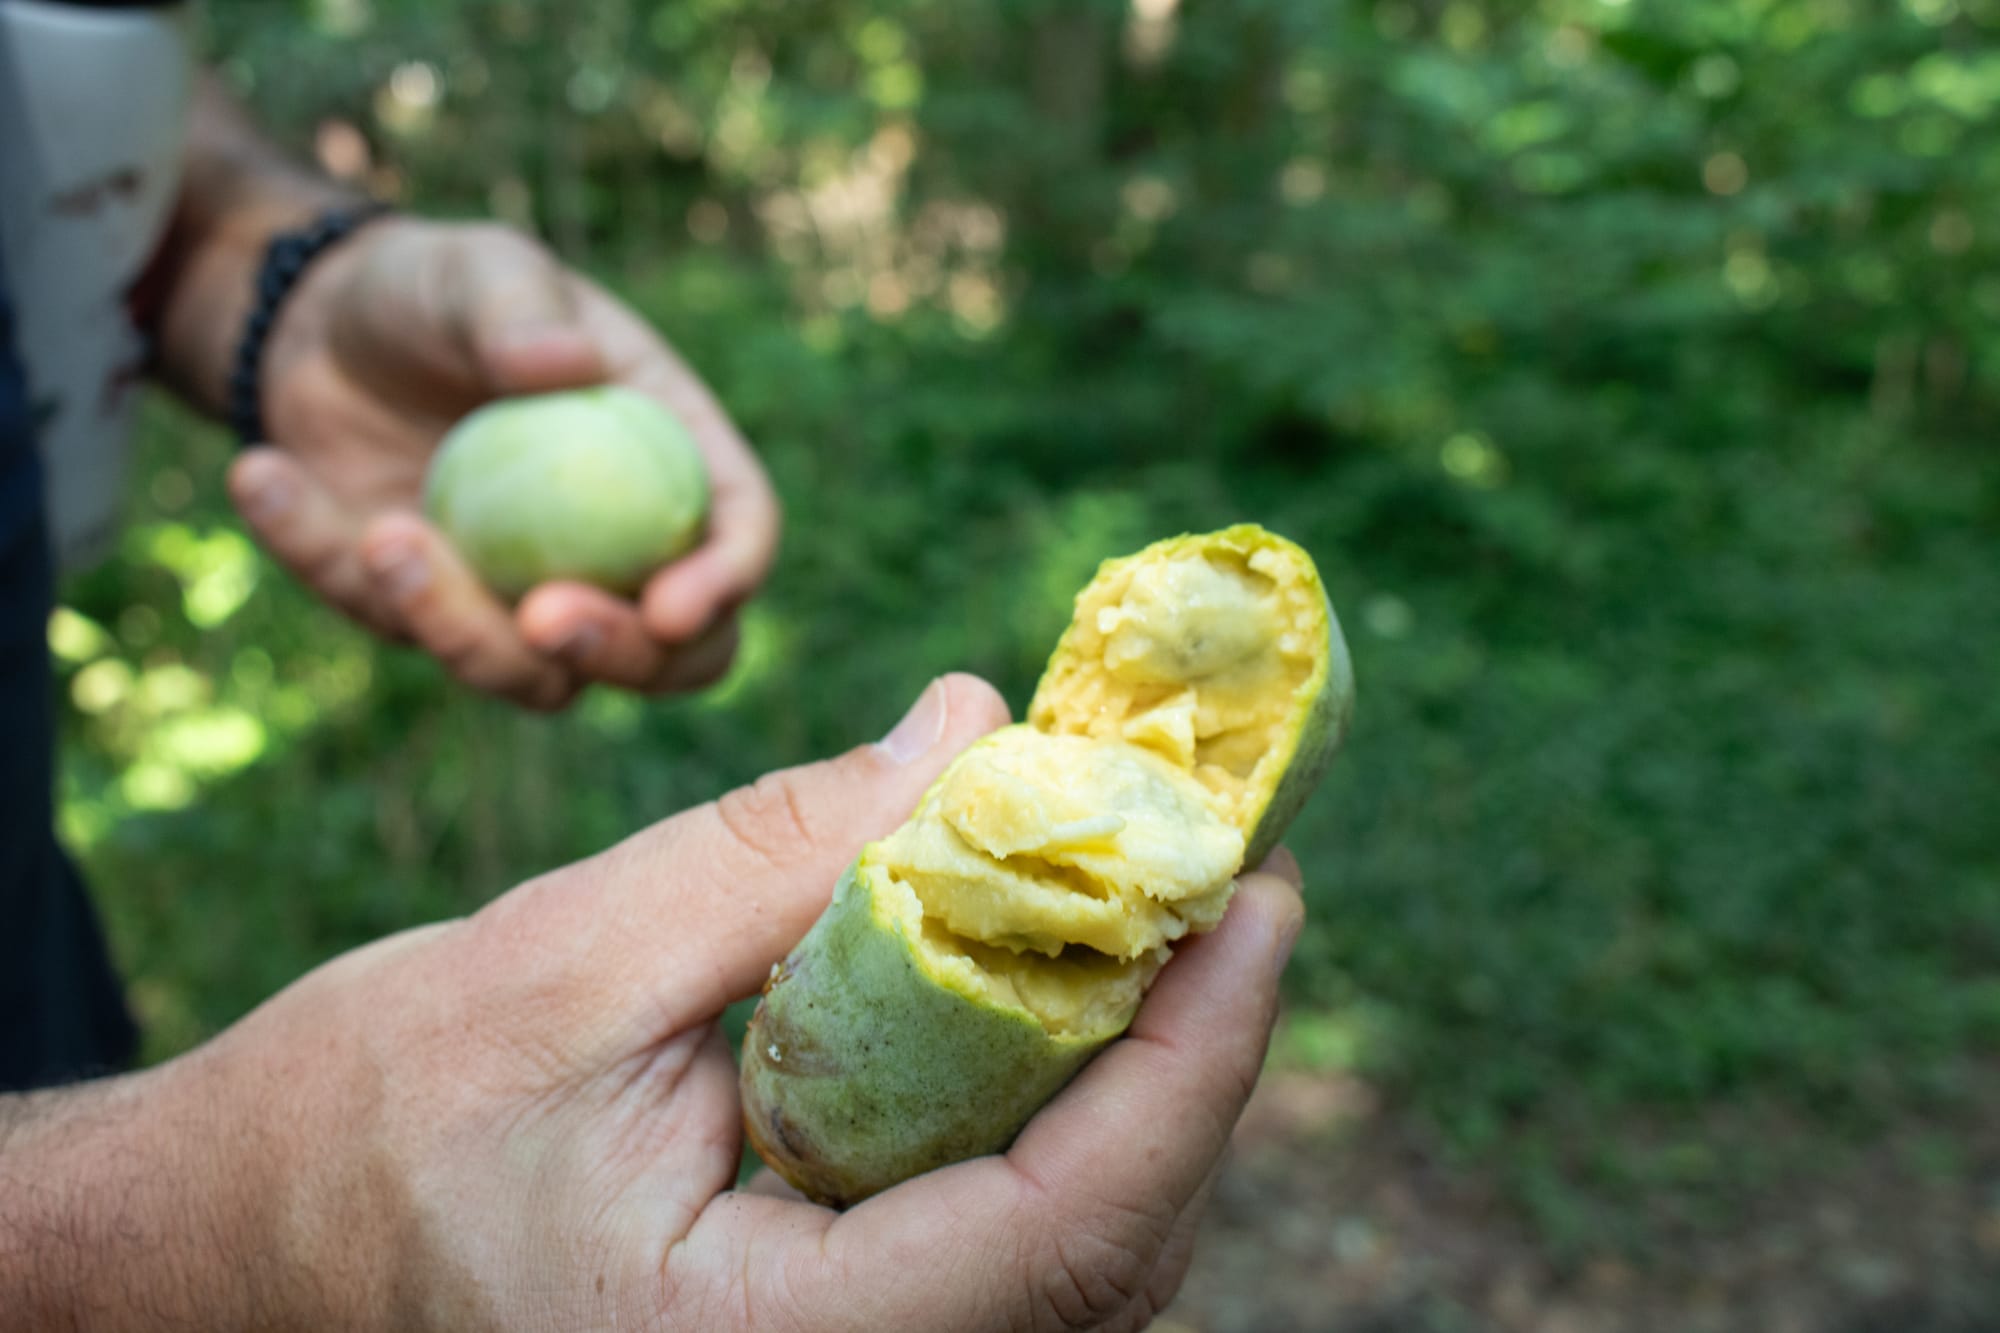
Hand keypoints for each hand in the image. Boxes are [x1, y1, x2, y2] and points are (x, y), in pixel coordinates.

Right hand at [14, 676, 1303, 1329]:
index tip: (1258, 893)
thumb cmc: (372, 1119)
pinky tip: (1055, 991)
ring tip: (1160, 911)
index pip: (1056, 1236)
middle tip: (1226, 873)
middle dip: (1184, 1052)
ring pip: (1075, 1256)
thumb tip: (980, 727)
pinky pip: (1007, 1245)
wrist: (264, 1238)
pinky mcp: (838, 1332)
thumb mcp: (566, 961)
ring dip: (1136, 1077)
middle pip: (1100, 1248)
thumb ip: (789, 852)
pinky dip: (1058, 1112)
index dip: (1190, 1062)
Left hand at [226, 217, 779, 708]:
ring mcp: (530, 598)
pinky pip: (390, 624)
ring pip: (534, 674)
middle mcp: (623, 548)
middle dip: (618, 656)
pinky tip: (264, 476)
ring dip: (459, 628)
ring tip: (384, 534)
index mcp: (673, 455)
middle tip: (542, 618)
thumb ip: (516, 304)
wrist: (319, 328)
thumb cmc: (433, 288)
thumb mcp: (475, 266)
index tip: (672, 605)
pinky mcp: (431, 617)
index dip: (724, 580)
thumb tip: (565, 366)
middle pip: (670, 654)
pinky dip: (324, 562)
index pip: (737, 530)